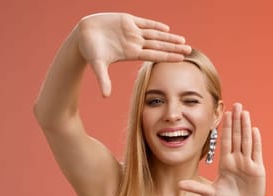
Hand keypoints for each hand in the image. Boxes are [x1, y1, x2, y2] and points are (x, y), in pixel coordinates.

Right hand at [74, 13, 191, 96]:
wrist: (82, 35)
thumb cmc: (90, 50)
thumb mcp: (98, 65)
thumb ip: (103, 80)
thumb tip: (105, 97)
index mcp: (131, 53)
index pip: (154, 54)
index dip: (168, 55)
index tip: (181, 59)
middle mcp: (134, 42)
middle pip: (159, 45)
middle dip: (174, 47)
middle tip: (190, 49)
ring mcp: (132, 31)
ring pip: (155, 34)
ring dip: (169, 37)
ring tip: (182, 40)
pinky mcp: (127, 20)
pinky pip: (144, 23)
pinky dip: (155, 25)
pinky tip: (166, 28)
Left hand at [179, 103, 266, 195]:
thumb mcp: (210, 194)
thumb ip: (196, 188)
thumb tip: (178, 185)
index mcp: (226, 164)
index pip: (225, 141)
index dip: (225, 127)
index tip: (225, 114)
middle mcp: (237, 160)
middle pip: (236, 136)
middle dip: (236, 121)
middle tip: (236, 104)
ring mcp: (248, 163)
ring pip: (246, 141)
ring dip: (246, 127)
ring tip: (245, 112)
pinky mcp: (257, 169)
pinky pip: (256, 152)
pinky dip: (255, 141)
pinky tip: (254, 130)